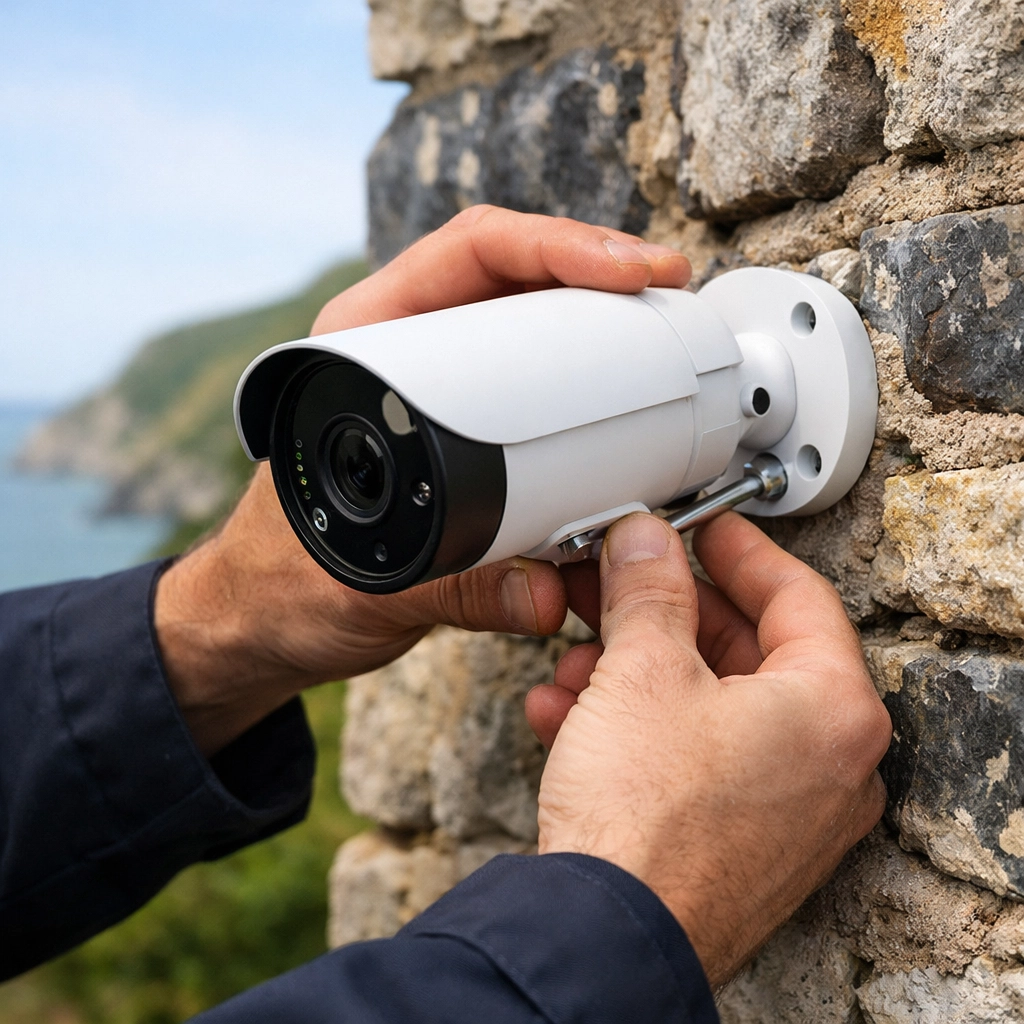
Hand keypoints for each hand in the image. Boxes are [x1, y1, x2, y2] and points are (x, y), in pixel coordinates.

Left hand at [154, 206, 690, 756]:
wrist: (267, 618)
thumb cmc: (282, 582)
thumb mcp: (361, 582)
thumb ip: (456, 591)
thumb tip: (547, 594)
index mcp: (361, 348)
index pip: (467, 254)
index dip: (553, 248)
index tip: (624, 272)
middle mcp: (405, 353)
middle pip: (514, 276)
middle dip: (596, 273)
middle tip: (664, 290)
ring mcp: (440, 387)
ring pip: (533, 323)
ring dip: (599, 319)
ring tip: (661, 328)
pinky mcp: (466, 430)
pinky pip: (538, 381)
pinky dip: (587, 378)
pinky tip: (626, 385)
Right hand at [527, 511, 889, 987]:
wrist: (605, 938)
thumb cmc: (645, 817)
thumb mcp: (642, 670)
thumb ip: (650, 590)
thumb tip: (645, 541)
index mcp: (833, 710)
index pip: (798, 595)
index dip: (740, 550)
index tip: (704, 528)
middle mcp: (827, 766)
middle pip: (747, 652)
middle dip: (666, 617)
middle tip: (622, 584)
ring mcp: (785, 812)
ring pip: (710, 707)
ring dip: (636, 673)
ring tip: (577, 662)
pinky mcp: (738, 843)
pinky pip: (693, 760)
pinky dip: (636, 728)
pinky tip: (568, 717)